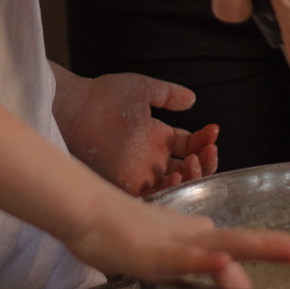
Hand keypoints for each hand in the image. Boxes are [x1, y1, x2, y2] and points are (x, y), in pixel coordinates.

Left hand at [53, 69, 218, 194]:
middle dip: (204, 162)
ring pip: (174, 186)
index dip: (204, 141)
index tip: (213, 131)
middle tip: (206, 151)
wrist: (76, 107)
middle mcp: (152, 158)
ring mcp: (140, 173)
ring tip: (192, 163)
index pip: (189, 145)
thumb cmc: (105, 95)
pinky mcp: (126, 185)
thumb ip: (168, 94)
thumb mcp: (144, 89)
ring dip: (190, 177)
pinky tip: (174, 178)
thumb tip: (193, 100)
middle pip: (187, 170)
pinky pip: (152, 198)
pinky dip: (167, 192)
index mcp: (157, 136)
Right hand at [64, 182, 289, 288]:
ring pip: (226, 245)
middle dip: (289, 247)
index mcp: (205, 237)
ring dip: (261, 248)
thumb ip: (207, 265)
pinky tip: (226, 263)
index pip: (254, 243)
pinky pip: (186, 259)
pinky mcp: (156, 252)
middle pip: (251, 241)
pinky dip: (208, 261)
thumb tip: (240, 279)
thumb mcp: (175, 258)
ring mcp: (178, 242)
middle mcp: (199, 236)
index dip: (288, 246)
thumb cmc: (129, 234)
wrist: (89, 213)